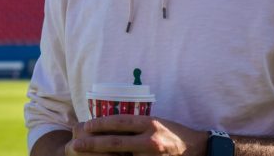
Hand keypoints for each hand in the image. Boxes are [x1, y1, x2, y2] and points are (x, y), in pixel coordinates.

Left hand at [68, 114, 207, 155]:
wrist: (196, 150)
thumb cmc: (172, 134)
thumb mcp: (156, 123)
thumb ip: (136, 125)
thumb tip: (109, 125)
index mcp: (150, 124)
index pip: (120, 122)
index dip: (100, 124)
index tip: (86, 125)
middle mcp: (150, 141)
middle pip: (115, 142)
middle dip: (93, 144)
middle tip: (76, 144)